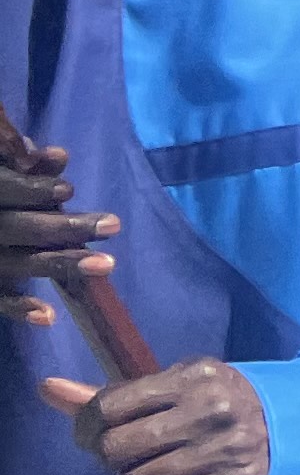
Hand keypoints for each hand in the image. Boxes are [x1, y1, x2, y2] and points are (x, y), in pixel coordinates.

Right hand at [0, 115, 121, 346]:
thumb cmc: (1, 190)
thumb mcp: (3, 171)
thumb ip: (27, 167)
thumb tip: (58, 157)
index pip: (3, 189)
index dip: (32, 190)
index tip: (68, 191)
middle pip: (18, 229)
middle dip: (64, 228)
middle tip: (114, 225)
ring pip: (16, 264)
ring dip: (60, 265)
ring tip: (106, 264)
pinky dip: (19, 309)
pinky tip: (49, 317)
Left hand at [41, 359, 265, 474]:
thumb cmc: (221, 400)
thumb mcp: (175, 385)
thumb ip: (111, 394)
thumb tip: (47, 389)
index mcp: (192, 378)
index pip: (109, 408)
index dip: (88, 427)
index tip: (96, 434)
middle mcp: (210, 411)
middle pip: (117, 450)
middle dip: (111, 458)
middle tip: (126, 456)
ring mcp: (225, 449)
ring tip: (153, 471)